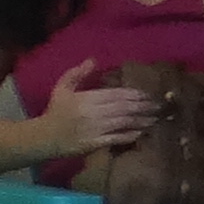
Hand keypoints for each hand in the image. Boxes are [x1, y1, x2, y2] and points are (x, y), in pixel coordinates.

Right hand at [45, 77, 162, 157]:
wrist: (45, 137)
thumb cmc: (55, 112)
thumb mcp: (61, 88)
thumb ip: (77, 74)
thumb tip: (93, 59)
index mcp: (86, 99)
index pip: (116, 94)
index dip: (134, 94)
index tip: (147, 94)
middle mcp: (94, 113)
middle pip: (124, 108)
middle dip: (143, 106)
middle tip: (158, 106)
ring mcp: (96, 129)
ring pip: (124, 123)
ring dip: (141, 121)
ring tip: (154, 119)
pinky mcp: (96, 143)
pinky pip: (117, 138)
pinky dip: (130, 135)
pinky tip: (141, 133)